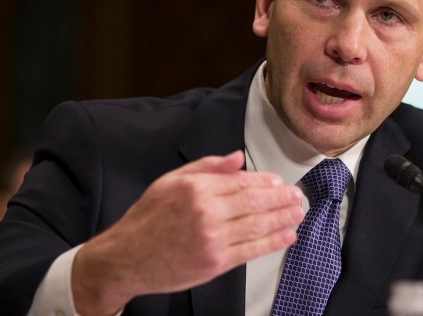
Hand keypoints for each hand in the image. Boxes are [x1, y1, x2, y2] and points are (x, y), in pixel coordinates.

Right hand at [71, 150, 303, 315]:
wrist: (125, 259)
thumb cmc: (146, 220)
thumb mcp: (169, 182)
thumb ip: (206, 168)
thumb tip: (237, 158)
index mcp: (196, 188)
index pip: (241, 181)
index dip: (265, 182)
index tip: (279, 182)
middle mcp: (206, 212)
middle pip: (255, 202)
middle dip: (281, 199)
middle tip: (296, 196)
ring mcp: (212, 239)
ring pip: (258, 226)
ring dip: (283, 218)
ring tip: (297, 213)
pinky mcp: (215, 263)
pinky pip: (251, 251)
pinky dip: (273, 243)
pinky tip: (287, 236)